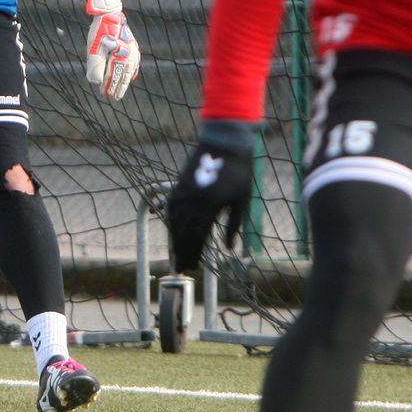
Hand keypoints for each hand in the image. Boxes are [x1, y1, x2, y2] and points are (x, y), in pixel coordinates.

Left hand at [83, 0, 139, 100]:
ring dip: (125, 81)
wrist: (109, 14)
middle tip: (113, 97)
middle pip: (123, 76)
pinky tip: (131, 76)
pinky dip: (132, 71)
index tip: (105, 95)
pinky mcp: (133, 46)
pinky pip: (135, 62)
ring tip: (121, 90)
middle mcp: (129, 55)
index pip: (113, 76)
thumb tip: (96, 82)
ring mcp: (132, 50)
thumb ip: (95, 66)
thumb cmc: (100, 32)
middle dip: (118, 87)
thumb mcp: (94, 49)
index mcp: (120, 57)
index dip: (109, 87)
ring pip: (129, 71)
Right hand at [165, 140, 253, 271]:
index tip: (193, 267)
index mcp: (210, 205)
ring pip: (173, 223)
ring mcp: (183, 192)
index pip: (198, 236)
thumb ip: (233, 227)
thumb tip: (228, 250)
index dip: (194, 253)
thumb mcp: (241, 201)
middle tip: (182, 268)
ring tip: (176, 256)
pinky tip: (173, 233)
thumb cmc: (239, 173)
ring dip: (174, 241)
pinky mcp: (179, 185)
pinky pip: (170, 209)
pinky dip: (170, 224)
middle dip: (182, 252)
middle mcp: (193, 201)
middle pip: (183, 233)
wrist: (225, 143)